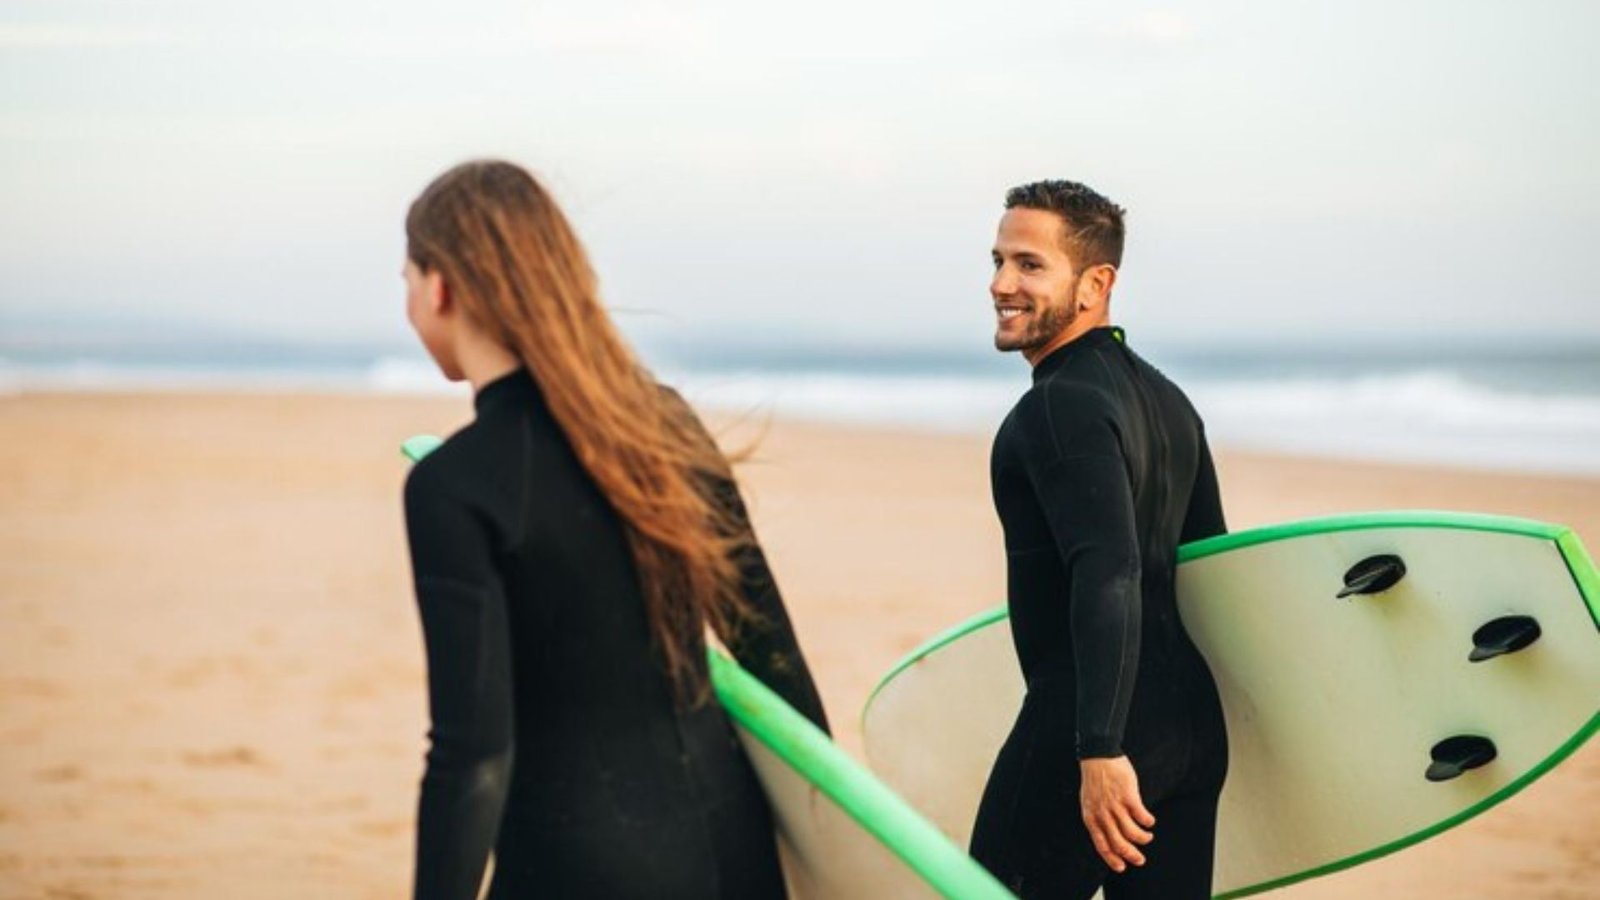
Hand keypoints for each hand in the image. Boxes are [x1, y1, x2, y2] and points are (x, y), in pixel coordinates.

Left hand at [1079, 755, 1155, 872]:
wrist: (1098, 756)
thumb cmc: (1095, 780)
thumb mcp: (1089, 802)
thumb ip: (1097, 818)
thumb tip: (1108, 834)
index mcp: (1091, 817)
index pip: (1101, 845)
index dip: (1112, 859)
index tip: (1122, 867)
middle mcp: (1102, 814)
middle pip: (1119, 843)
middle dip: (1132, 855)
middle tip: (1141, 860)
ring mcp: (1115, 806)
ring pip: (1132, 832)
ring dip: (1143, 838)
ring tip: (1148, 836)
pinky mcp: (1128, 796)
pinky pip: (1141, 816)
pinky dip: (1148, 822)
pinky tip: (1150, 821)